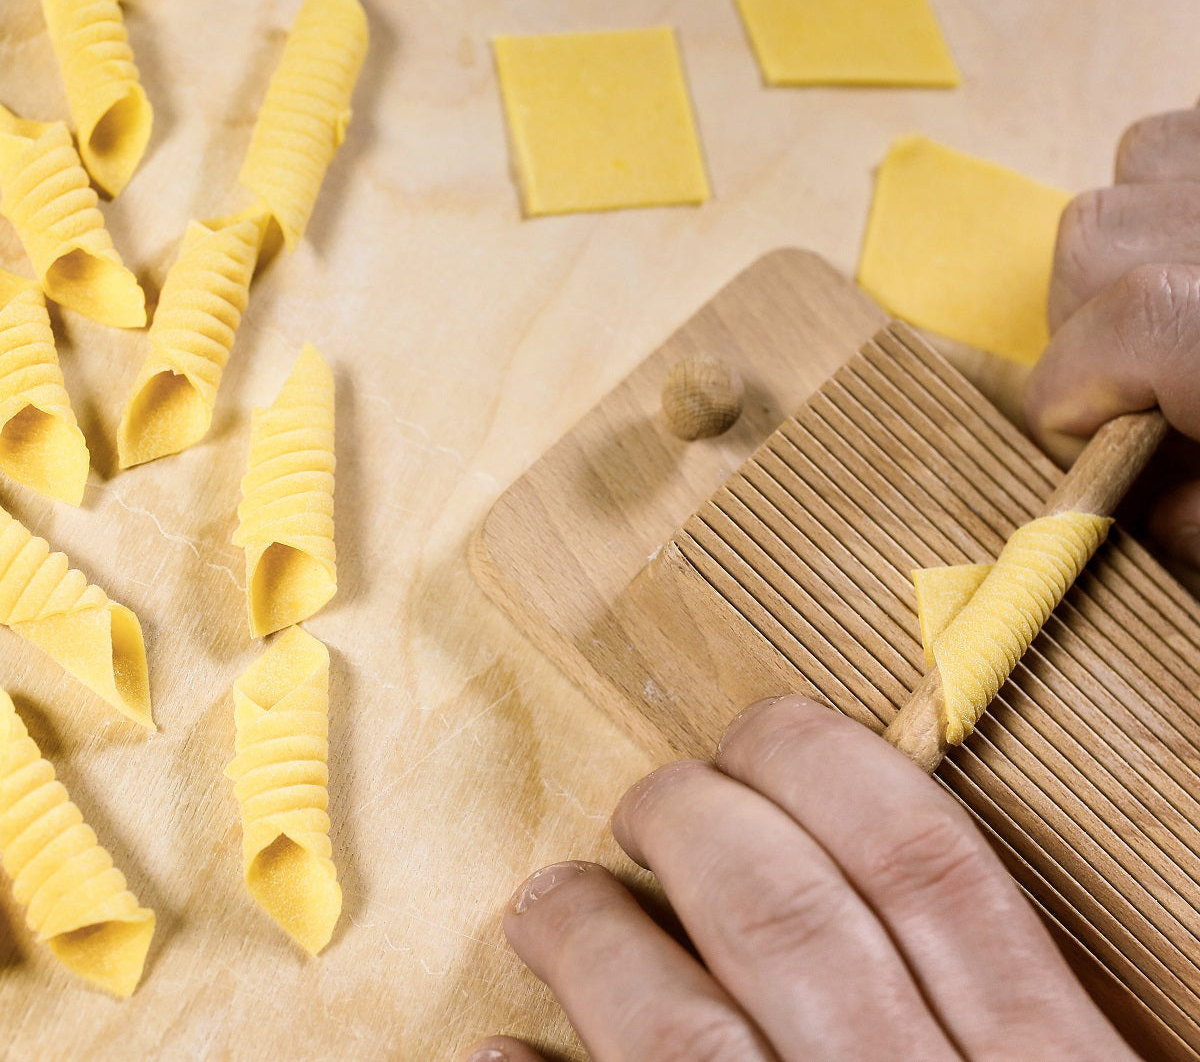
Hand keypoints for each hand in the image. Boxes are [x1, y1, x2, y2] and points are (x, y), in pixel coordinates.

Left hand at [466, 697, 1138, 1060]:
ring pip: (680, 1032)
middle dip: (693, 823)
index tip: (759, 734)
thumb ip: (1016, 1022)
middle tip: (643, 803)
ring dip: (590, 939)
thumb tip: (914, 898)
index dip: (823, 766)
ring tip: (546, 900)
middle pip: (784, 916)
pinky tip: (491, 1057)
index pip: (919, 860)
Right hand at [1024, 105, 1199, 564]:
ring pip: (1140, 164)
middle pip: (1096, 238)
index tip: (1087, 442)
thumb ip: (1185, 513)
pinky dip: (1175, 186)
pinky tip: (1197, 249)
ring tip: (1177, 300)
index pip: (1109, 338)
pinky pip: (1184, 136)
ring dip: (1133, 240)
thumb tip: (1109, 494)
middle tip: (1139, 380)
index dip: (1070, 402)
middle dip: (1090, 318)